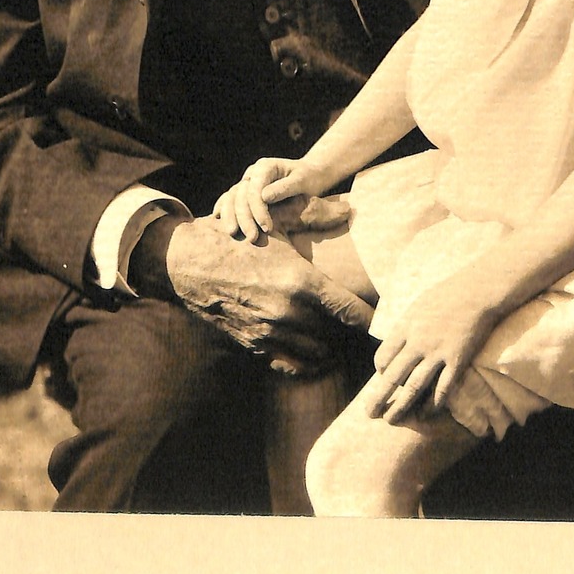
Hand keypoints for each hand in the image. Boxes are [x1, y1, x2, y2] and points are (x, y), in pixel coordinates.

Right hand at [129, 213, 371, 376]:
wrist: (191, 263)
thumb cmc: (240, 239)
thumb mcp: (278, 226)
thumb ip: (316, 217)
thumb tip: (349, 210)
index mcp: (301, 281)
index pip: (350, 311)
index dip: (370, 320)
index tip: (382, 323)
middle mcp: (288, 311)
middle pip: (335, 335)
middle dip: (346, 332)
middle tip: (354, 327)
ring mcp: (271, 332)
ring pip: (316, 353)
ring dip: (328, 348)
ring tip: (335, 339)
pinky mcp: (254, 344)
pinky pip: (291, 363)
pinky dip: (305, 361)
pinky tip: (310, 352)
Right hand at [214, 156, 341, 240]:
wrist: (309, 175)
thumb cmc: (308, 178)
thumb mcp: (302, 180)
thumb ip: (285, 187)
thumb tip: (264, 197)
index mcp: (265, 167)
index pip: (255, 189)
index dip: (258, 210)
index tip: (267, 229)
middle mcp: (252, 173)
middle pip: (240, 195)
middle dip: (244, 218)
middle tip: (252, 239)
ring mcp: (247, 182)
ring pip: (231, 197)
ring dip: (231, 216)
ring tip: (233, 234)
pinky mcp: (245, 191)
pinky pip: (229, 199)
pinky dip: (223, 208)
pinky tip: (217, 218)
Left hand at [366, 276, 500, 423]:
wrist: (477, 291)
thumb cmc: (447, 294)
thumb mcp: (417, 305)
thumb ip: (406, 325)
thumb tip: (395, 340)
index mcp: (405, 327)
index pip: (383, 357)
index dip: (381, 371)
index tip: (384, 377)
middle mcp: (417, 342)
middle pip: (392, 376)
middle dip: (379, 397)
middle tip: (369, 413)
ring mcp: (437, 352)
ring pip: (414, 386)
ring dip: (401, 406)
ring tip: (391, 421)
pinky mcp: (457, 359)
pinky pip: (443, 387)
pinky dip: (434, 403)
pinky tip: (427, 413)